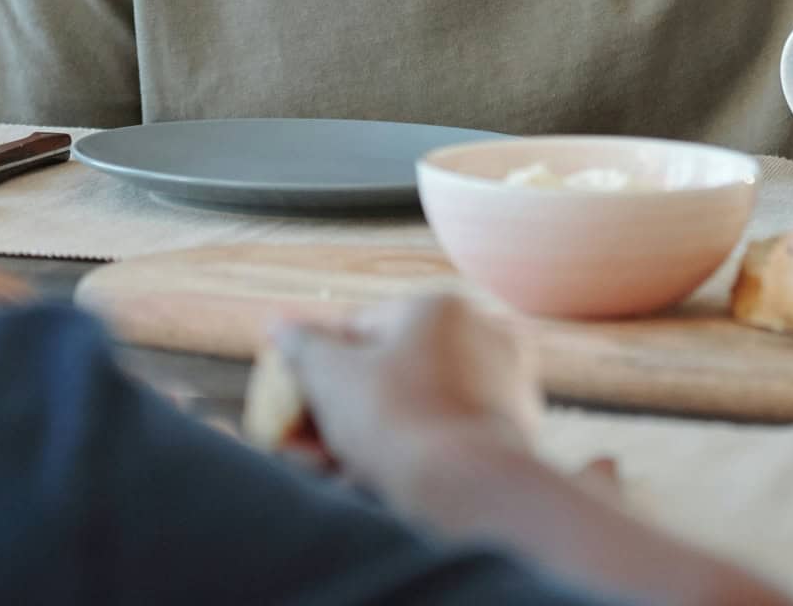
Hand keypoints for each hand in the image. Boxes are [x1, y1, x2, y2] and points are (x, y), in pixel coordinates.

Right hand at [275, 293, 544, 510]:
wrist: (468, 485)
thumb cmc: (395, 418)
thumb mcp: (331, 377)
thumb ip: (302, 346)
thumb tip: (277, 324)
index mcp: (439, 307)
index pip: (360, 329)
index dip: (319, 369)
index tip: (296, 404)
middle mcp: (481, 332)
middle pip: (392, 370)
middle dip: (344, 408)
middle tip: (307, 445)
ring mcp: (504, 380)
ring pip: (418, 403)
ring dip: (373, 433)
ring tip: (334, 469)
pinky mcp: (514, 426)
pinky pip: (448, 431)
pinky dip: (415, 449)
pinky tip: (377, 479)